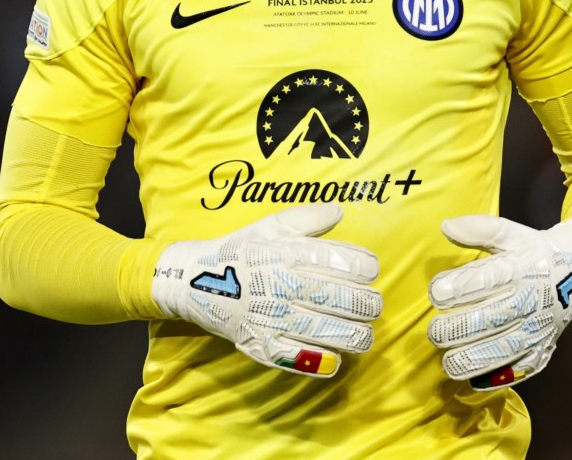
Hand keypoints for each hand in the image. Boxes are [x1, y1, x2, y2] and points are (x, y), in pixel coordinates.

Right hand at [152, 203, 380, 377]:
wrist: (196, 281)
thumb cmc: (240, 250)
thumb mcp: (271, 225)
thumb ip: (307, 217)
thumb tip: (339, 211)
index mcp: (287, 253)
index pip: (338, 260)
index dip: (364, 266)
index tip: (372, 269)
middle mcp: (284, 286)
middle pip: (339, 298)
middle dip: (367, 303)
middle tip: (375, 304)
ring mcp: (274, 318)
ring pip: (327, 331)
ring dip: (355, 335)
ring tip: (366, 333)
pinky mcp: (263, 345)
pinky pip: (299, 359)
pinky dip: (323, 362)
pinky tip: (338, 359)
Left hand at [427, 215, 571, 388]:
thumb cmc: (533, 251)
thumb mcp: (509, 232)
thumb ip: (477, 229)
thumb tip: (445, 226)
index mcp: (522, 269)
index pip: (488, 280)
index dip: (460, 287)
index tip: (435, 293)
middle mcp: (532, 301)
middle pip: (493, 319)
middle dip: (460, 329)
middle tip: (434, 331)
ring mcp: (539, 328)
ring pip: (505, 349)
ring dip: (474, 358)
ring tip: (447, 360)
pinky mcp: (543, 348)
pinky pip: (521, 368)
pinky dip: (497, 377)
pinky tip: (472, 379)